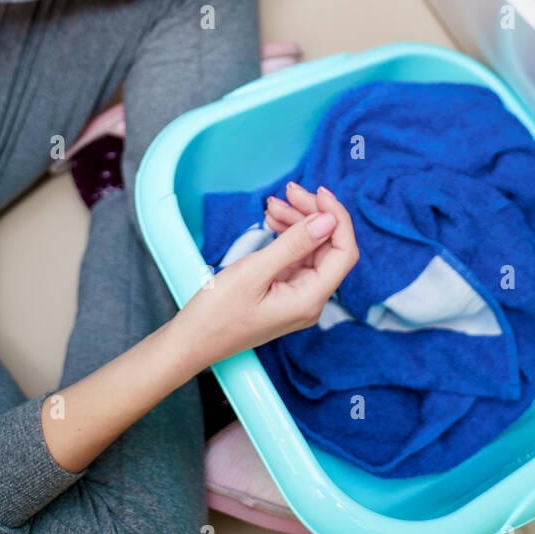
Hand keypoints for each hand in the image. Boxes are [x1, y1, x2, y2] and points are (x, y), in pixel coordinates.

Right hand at [170, 186, 358, 374]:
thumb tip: (328, 221)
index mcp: (309, 300)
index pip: (344, 253)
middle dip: (312, 214)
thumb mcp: (254, 272)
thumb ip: (294, 244)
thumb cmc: (216, 315)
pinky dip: (286, 236)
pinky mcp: (284, 292)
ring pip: (310, 249)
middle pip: (328, 247)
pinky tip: (271, 221)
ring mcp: (297, 296)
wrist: (190, 343)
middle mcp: (310, 300)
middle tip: (289, 190)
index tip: (319, 193)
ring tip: (272, 204)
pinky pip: (294, 257)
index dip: (338, 218)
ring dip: (296, 222)